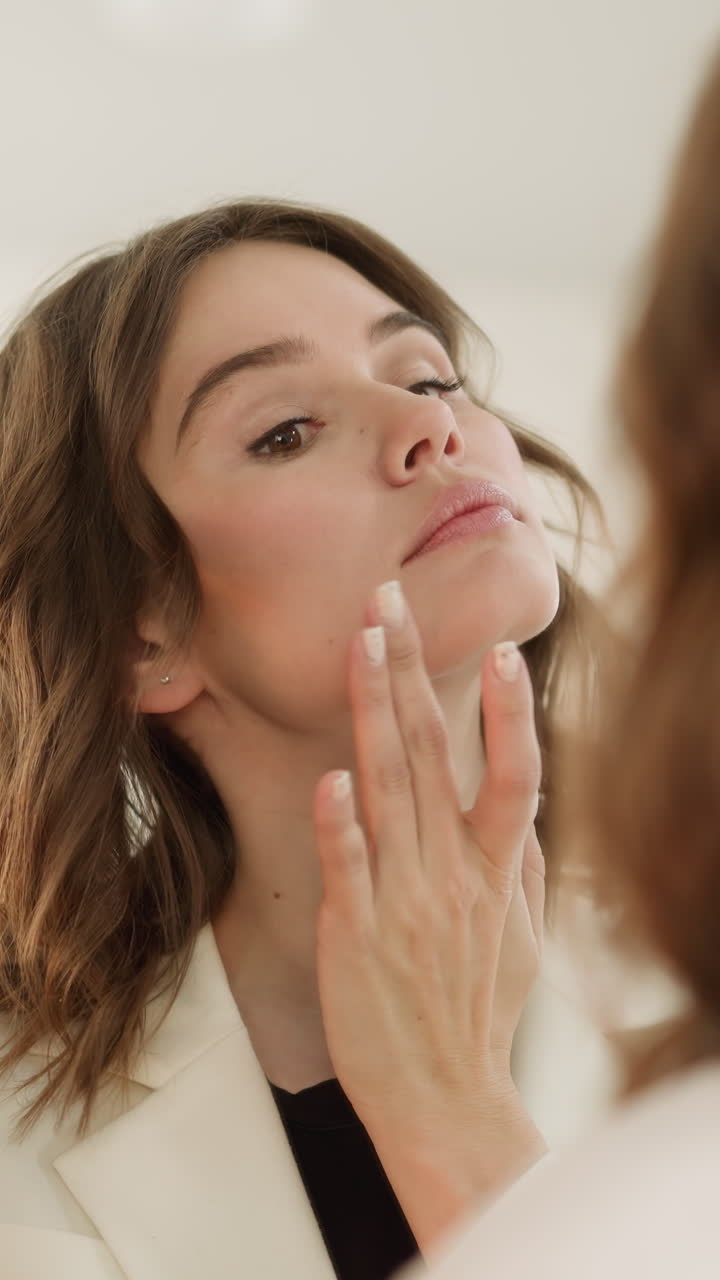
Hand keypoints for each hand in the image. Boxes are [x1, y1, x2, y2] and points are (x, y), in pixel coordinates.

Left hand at [312, 579, 545, 1246]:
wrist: (442, 1100)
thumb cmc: (478, 1016)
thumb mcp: (523, 939)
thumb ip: (523, 868)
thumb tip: (523, 814)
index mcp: (497, 871)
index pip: (512, 776)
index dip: (510, 713)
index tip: (503, 651)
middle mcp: (454, 875)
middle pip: (434, 754)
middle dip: (410, 670)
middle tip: (389, 602)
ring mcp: (404, 901)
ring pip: (390, 788)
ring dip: (375, 712)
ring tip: (361, 645)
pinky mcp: (355, 934)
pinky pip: (348, 868)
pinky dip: (342, 823)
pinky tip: (333, 777)